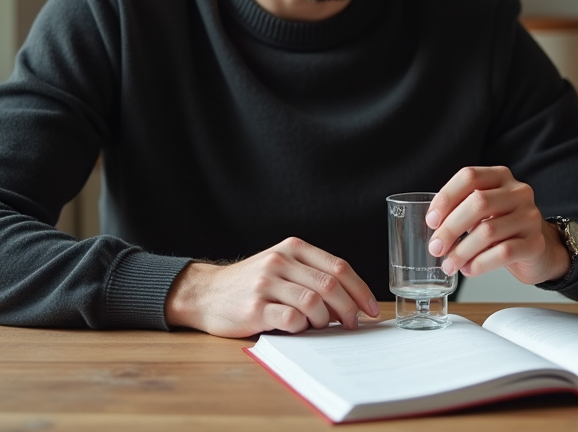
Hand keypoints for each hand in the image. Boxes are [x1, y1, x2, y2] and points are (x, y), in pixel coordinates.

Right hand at [164, 237, 379, 337]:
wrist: (206, 292)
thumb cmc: (251, 283)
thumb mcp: (282, 266)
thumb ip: (312, 275)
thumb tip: (352, 303)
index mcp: (293, 248)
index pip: (339, 266)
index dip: (360, 290)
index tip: (371, 309)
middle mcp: (280, 261)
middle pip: (330, 285)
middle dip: (349, 309)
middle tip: (354, 324)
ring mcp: (266, 284)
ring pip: (314, 302)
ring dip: (326, 320)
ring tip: (323, 326)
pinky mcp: (254, 308)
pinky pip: (291, 319)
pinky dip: (303, 327)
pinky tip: (299, 328)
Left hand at [425, 166, 570, 285]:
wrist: (538, 251)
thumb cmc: (503, 227)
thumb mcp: (483, 210)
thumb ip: (461, 209)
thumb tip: (434, 227)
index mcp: (500, 176)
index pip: (469, 176)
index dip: (446, 198)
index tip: (431, 221)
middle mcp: (518, 192)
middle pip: (477, 203)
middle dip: (450, 228)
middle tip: (436, 248)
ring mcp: (530, 217)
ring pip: (488, 231)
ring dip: (462, 251)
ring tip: (449, 264)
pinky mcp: (535, 243)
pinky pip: (503, 253)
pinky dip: (479, 263)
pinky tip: (469, 269)